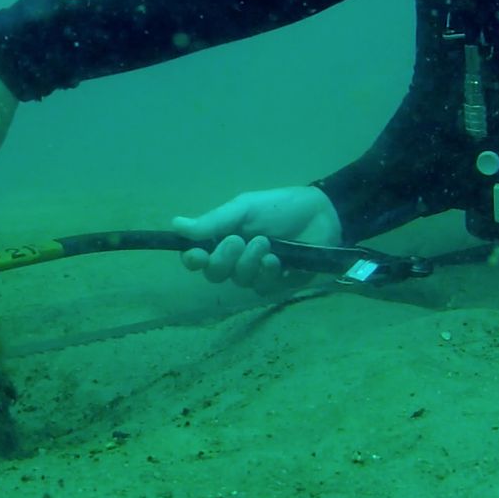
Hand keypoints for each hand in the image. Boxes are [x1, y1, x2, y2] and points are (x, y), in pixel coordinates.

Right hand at [172, 186, 342, 293]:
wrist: (323, 214)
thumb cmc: (280, 208)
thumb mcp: (245, 208)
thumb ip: (214, 221)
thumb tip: (175, 223)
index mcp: (222, 239)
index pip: (197, 258)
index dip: (192, 260)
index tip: (197, 255)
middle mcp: (235, 260)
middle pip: (214, 274)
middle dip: (224, 259)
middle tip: (239, 240)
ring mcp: (256, 274)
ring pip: (239, 281)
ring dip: (249, 263)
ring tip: (266, 244)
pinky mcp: (278, 285)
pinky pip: (262, 289)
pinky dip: (267, 273)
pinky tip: (278, 260)